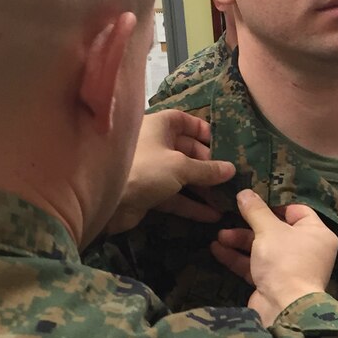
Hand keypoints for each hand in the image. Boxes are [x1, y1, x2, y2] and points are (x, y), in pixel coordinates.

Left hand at [105, 110, 235, 234]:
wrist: (106, 201)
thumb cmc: (146, 169)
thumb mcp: (181, 166)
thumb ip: (207, 169)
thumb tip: (231, 169)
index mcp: (158, 126)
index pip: (183, 121)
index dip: (201, 130)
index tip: (221, 143)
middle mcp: (154, 145)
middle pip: (187, 151)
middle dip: (208, 165)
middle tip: (230, 178)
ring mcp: (151, 170)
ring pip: (182, 176)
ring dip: (203, 189)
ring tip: (226, 200)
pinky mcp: (148, 193)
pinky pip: (174, 196)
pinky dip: (191, 205)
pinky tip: (211, 216)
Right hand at [210, 190, 337, 325]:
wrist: (283, 308)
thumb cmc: (284, 261)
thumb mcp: (269, 230)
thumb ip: (256, 210)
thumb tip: (244, 192)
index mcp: (317, 234)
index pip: (299, 211)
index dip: (276, 205)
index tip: (255, 202)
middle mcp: (307, 250)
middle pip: (277, 230)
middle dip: (251, 225)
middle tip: (231, 217)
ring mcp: (290, 268)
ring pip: (263, 248)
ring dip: (241, 241)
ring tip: (219, 235)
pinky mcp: (274, 284)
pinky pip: (256, 266)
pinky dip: (239, 258)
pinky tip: (217, 249)